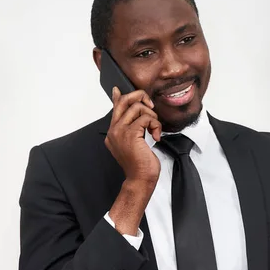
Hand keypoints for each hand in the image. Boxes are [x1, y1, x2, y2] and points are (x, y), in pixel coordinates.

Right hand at [105, 87, 161, 234]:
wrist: (140, 179)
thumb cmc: (140, 164)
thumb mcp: (135, 143)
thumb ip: (132, 128)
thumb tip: (136, 117)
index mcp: (113, 132)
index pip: (116, 107)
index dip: (120, 96)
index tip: (118, 89)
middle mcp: (114, 130)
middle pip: (124, 101)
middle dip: (140, 97)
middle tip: (151, 106)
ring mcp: (120, 132)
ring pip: (138, 108)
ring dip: (152, 116)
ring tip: (154, 129)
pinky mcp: (131, 134)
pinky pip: (146, 118)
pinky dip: (156, 124)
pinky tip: (156, 136)